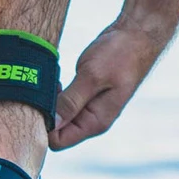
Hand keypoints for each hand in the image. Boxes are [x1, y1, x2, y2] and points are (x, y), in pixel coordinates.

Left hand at [49, 23, 163, 150]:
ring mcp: (87, 109)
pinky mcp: (83, 96)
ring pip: (58, 118)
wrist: (136, 36)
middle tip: (47, 89)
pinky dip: (55, 95)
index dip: (45, 126)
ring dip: (49, 103)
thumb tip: (51, 124)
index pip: (58, 141)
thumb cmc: (120, 54)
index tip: (43, 101)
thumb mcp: (92, 76)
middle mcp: (90, 120)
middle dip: (45, 114)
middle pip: (56, 132)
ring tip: (55, 82)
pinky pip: (63, 105)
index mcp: (95, 122)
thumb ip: (71, 101)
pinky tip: (58, 80)